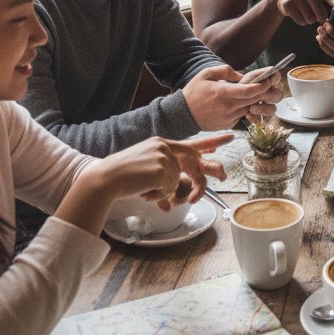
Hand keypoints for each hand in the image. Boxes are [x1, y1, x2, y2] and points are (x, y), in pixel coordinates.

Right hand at [69, 133, 231, 228]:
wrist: (104, 179)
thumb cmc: (122, 178)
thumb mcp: (146, 168)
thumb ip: (165, 174)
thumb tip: (179, 191)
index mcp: (161, 144)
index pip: (191, 142)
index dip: (211, 142)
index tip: (229, 137)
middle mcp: (165, 146)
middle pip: (194, 161)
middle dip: (208, 172)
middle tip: (223, 176)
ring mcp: (164, 156)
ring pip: (178, 181)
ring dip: (164, 193)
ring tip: (146, 190)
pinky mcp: (162, 168)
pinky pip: (170, 189)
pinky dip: (158, 196)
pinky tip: (144, 191)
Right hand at [183, 64, 281, 129]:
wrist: (182, 114)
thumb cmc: (194, 92)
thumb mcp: (206, 74)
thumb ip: (225, 71)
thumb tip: (242, 75)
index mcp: (223, 93)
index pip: (250, 91)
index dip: (262, 85)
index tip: (267, 80)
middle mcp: (228, 107)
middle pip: (254, 100)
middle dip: (262, 93)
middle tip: (266, 86)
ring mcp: (228, 118)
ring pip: (249, 109)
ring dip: (253, 102)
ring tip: (251, 94)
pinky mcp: (227, 125)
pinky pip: (241, 116)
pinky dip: (243, 109)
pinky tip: (238, 103)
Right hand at [272, 0, 333, 25]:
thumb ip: (327, 2)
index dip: (332, 0)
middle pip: (320, 13)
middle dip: (320, 18)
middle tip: (318, 17)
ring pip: (310, 19)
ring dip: (310, 20)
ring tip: (305, 12)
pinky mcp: (288, 5)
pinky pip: (301, 21)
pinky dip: (301, 21)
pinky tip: (298, 13)